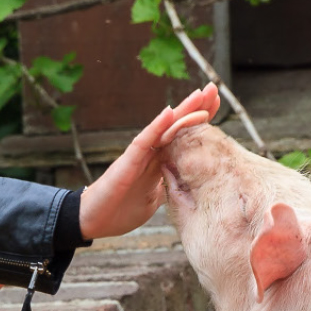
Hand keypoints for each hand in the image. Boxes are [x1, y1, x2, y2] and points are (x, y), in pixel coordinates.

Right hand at [79, 84, 219, 240]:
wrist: (93, 222)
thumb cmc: (121, 210)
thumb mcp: (155, 199)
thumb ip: (169, 186)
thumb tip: (188, 183)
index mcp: (160, 161)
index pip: (183, 135)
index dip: (200, 118)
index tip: (217, 103)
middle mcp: (150, 153)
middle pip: (176, 125)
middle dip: (196, 107)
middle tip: (213, 88)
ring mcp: (139, 156)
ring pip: (163, 128)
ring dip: (181, 111)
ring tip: (199, 95)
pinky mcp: (127, 163)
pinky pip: (143, 141)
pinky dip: (156, 127)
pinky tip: (169, 112)